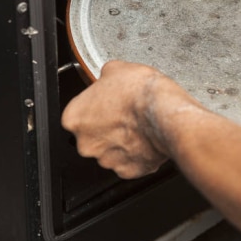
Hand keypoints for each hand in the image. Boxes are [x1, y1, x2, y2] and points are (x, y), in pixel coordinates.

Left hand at [61, 60, 198, 178]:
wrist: (166, 113)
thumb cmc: (141, 93)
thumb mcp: (117, 68)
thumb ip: (105, 78)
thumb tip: (108, 78)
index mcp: (75, 118)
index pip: (79, 113)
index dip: (96, 107)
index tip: (108, 103)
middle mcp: (86, 143)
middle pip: (93, 136)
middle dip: (107, 128)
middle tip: (125, 115)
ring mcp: (107, 160)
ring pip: (111, 151)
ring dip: (122, 142)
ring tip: (139, 126)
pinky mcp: (128, 171)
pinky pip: (130, 163)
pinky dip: (138, 154)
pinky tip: (147, 139)